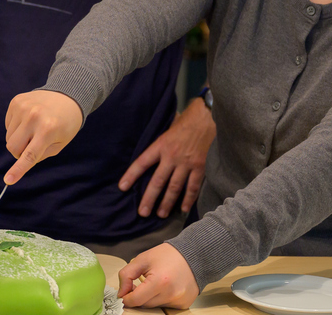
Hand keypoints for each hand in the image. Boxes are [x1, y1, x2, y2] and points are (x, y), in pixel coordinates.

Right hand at [3, 90, 82, 184]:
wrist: (67, 95)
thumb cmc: (65, 124)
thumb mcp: (60, 144)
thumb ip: (40, 155)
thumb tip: (20, 160)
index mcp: (48, 130)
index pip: (29, 155)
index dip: (18, 170)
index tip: (8, 180)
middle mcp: (34, 117)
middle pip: (12, 147)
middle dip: (19, 153)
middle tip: (32, 146)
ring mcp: (23, 107)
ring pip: (8, 137)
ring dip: (18, 139)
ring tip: (33, 130)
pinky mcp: (16, 101)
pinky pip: (7, 125)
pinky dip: (16, 128)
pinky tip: (28, 121)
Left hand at [117, 243, 199, 308]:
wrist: (194, 254)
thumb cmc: (168, 255)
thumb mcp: (143, 259)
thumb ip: (126, 275)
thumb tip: (121, 292)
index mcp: (159, 282)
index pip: (136, 300)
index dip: (126, 298)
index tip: (124, 294)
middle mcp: (171, 294)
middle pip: (145, 304)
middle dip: (139, 296)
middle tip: (142, 283)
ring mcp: (179, 301)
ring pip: (155, 306)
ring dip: (151, 298)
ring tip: (157, 282)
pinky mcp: (184, 304)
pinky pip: (166, 306)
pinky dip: (163, 299)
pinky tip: (167, 287)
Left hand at [119, 97, 214, 217]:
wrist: (209, 116)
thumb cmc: (188, 119)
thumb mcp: (169, 126)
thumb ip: (163, 141)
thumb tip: (156, 150)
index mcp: (161, 144)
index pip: (142, 162)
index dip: (131, 175)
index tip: (122, 187)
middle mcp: (172, 156)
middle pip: (157, 181)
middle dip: (149, 198)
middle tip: (143, 212)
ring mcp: (186, 163)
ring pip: (174, 188)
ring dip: (167, 203)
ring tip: (160, 214)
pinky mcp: (200, 167)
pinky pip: (193, 187)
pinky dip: (188, 199)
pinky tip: (182, 209)